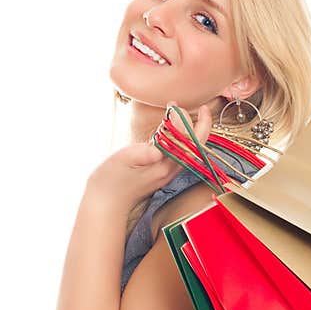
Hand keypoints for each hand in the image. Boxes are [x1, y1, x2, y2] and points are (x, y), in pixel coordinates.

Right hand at [85, 101, 212, 213]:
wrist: (106, 203)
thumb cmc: (111, 181)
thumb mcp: (122, 161)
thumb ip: (142, 154)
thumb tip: (158, 149)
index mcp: (163, 167)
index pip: (185, 143)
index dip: (185, 122)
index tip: (175, 105)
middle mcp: (170, 171)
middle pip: (196, 148)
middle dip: (202, 127)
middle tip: (203, 108)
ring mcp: (167, 173)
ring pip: (190, 151)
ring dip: (194, 132)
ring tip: (190, 114)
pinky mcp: (161, 173)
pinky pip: (180, 154)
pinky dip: (183, 139)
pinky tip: (175, 130)